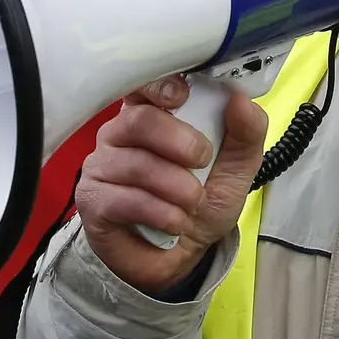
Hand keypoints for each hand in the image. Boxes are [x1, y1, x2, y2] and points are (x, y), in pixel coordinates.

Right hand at [76, 74, 267, 295]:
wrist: (181, 255)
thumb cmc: (202, 200)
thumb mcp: (237, 166)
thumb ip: (246, 131)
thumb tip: (241, 98)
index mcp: (152, 112)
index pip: (143, 83)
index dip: (160, 84)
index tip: (183, 96)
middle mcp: (119, 133)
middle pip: (140, 120)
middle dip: (180, 142)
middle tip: (203, 161)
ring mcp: (101, 166)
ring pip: (136, 164)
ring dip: (177, 187)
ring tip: (194, 203)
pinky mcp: (92, 201)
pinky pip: (124, 199)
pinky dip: (161, 212)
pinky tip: (175, 222)